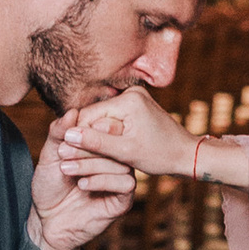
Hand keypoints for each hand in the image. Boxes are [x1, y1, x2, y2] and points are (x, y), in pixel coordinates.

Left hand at [26, 109, 136, 249]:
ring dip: (91, 163)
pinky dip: (102, 181)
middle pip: (116, 142)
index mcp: (101, 146)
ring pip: (120, 163)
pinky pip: (125, 184)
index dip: (92, 125)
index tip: (70, 132)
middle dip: (89, 144)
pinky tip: (82, 185)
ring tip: (66, 168)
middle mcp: (115, 160)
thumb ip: (59, 133)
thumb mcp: (50, 155)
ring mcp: (121, 180)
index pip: (108, 126)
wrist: (46, 220)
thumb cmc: (49, 186)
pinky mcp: (123, 200)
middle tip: (64, 149)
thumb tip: (72, 111)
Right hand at [64, 85, 198, 181]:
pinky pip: (113, 120)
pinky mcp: (136, 106)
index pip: (89, 114)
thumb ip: (95, 142)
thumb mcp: (125, 151)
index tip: (62, 152)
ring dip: (93, 136)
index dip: (75, 133)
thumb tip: (68, 135)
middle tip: (66, 157)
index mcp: (129, 99)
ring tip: (79, 156)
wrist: (186, 154)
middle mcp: (131, 93)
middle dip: (84, 135)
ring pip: (102, 118)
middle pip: (95, 115)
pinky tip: (99, 150)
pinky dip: (106, 134)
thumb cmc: (160, 155)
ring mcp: (134, 98)